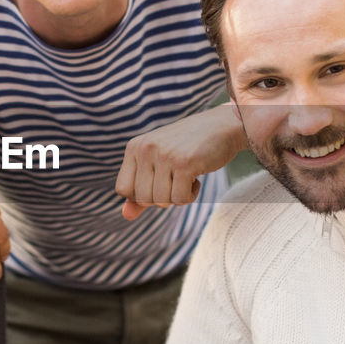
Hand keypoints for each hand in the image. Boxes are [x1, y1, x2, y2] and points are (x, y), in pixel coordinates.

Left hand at [115, 105, 246, 220]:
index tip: (159, 183)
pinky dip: (190, 196)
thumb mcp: (158, 165)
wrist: (220, 127)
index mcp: (134, 147)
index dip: (141, 195)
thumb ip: (139, 191)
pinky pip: (179, 199)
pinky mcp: (185, 163)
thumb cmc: (187, 148)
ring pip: (160, 201)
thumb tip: (126, 216)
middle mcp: (145, 149)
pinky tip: (196, 179)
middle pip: (142, 199)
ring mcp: (165, 155)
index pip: (123, 189)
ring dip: (177, 198)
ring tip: (186, 178)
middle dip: (161, 198)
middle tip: (175, 181)